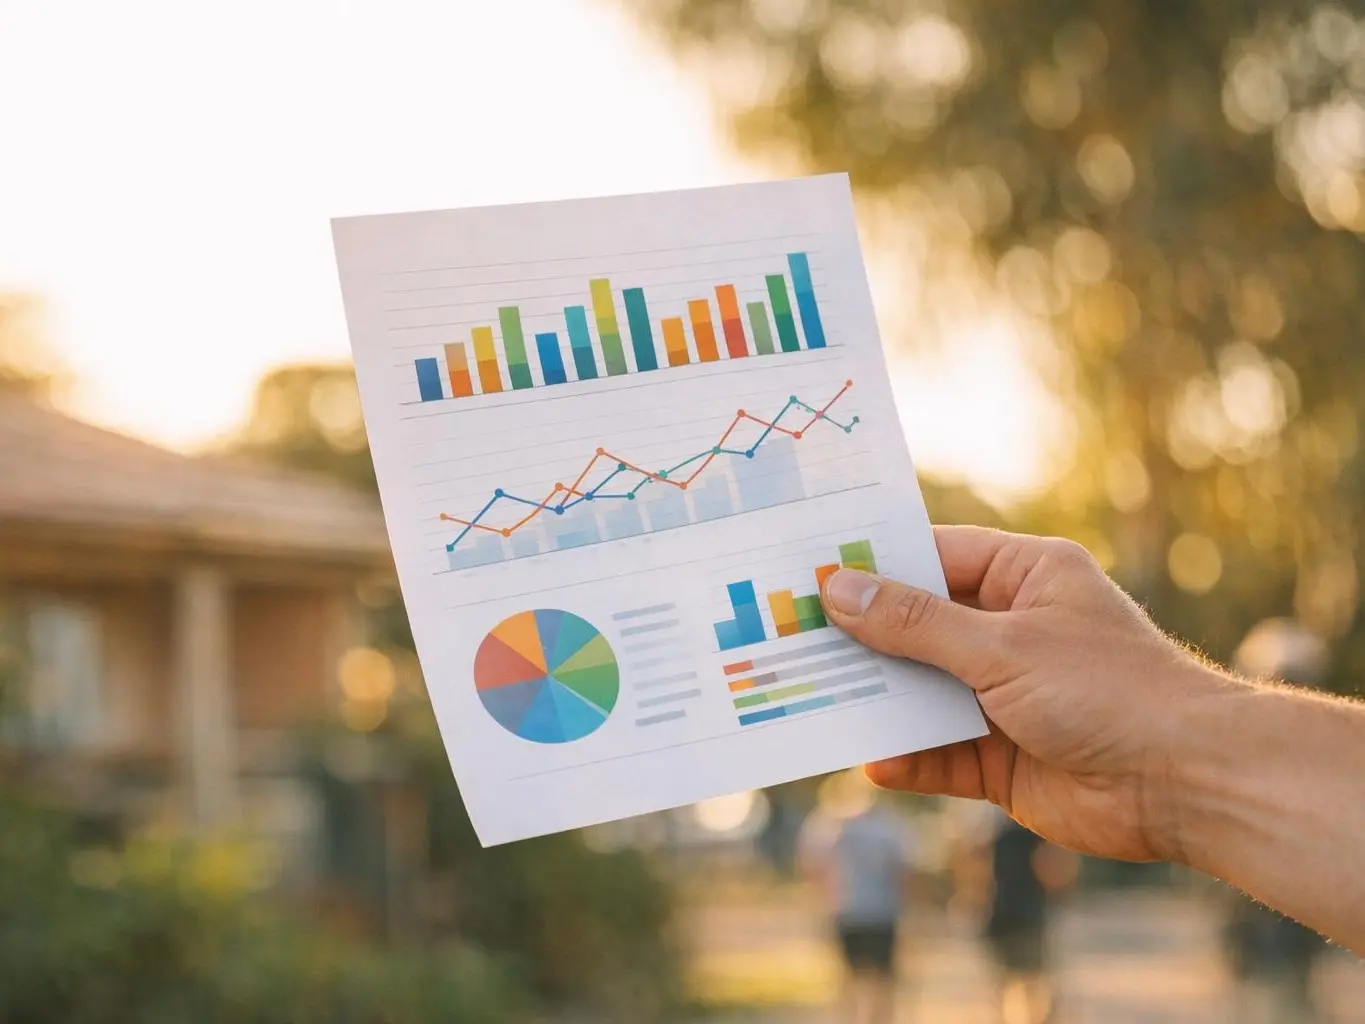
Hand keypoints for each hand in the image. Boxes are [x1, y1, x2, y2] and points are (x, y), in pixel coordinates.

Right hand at [821, 526, 1217, 862]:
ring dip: (877, 698)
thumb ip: (916, 624)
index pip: (934, 557)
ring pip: (922, 690)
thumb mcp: (1002, 645)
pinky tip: (871, 760)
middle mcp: (1012, 631)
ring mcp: (1005, 695)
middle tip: (790, 633)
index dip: (874, 565)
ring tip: (809, 693)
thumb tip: (839, 591)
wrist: (1189, 784)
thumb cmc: (1109, 689)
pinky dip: (907, 757)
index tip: (809, 569)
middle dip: (863, 636)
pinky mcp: (1002, 757)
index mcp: (1025, 578)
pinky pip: (939, 753)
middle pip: (918, 626)